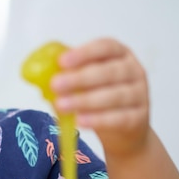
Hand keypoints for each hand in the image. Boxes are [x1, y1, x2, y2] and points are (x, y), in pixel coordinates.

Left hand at [51, 38, 149, 156]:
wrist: (126, 132)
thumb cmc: (102, 99)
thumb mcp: (87, 83)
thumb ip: (69, 74)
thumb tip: (38, 75)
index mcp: (120, 55)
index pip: (105, 47)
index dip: (84, 53)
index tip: (62, 62)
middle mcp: (134, 71)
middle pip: (109, 72)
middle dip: (80, 78)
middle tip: (56, 85)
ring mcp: (140, 95)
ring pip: (114, 96)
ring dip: (85, 100)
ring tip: (61, 106)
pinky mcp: (139, 118)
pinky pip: (119, 118)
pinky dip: (98, 119)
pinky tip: (80, 121)